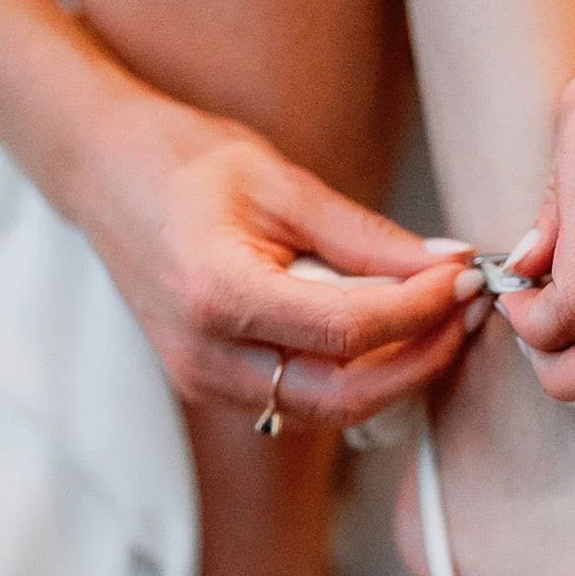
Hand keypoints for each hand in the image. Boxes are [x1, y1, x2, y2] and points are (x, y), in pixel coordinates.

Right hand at [66, 87, 477, 427]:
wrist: (105, 176)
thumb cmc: (187, 164)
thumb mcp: (283, 182)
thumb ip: (367, 237)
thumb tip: (446, 265)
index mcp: (219, 294)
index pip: (349, 331)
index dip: (420, 311)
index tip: (466, 277)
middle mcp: (206, 356)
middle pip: (346, 395)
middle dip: (423, 359)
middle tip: (469, 311)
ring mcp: (203, 381)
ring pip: (328, 412)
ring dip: (396, 375)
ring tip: (440, 320)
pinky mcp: (210, 387)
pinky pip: (301, 403)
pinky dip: (356, 378)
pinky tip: (389, 336)